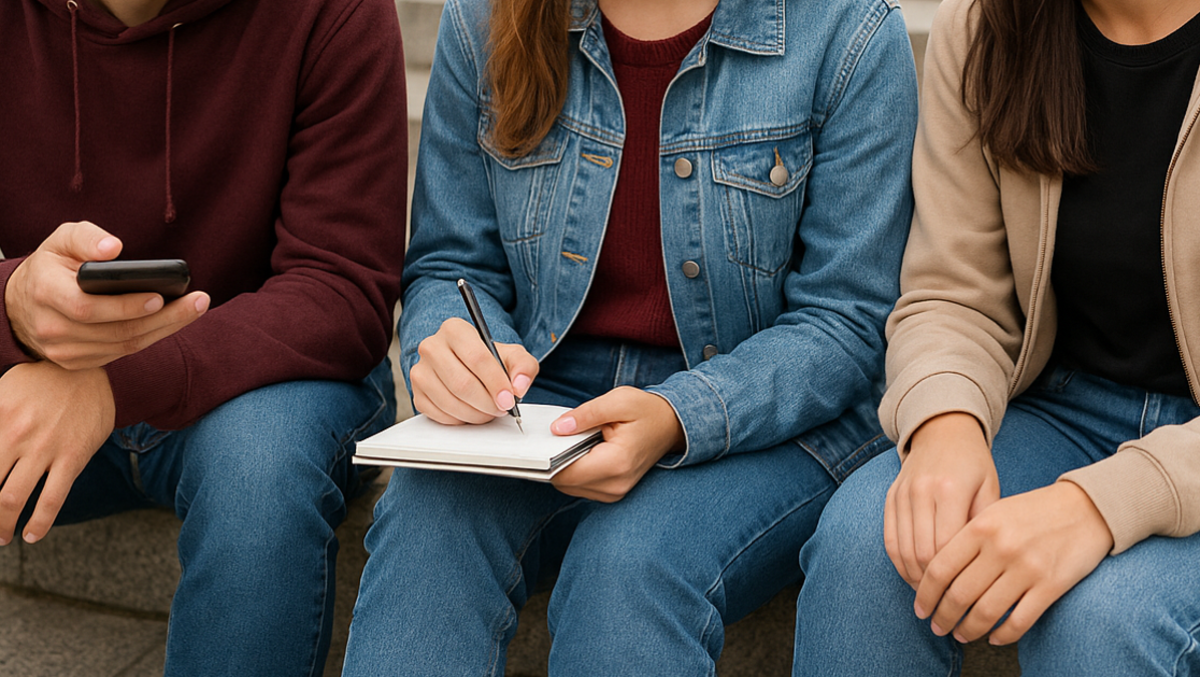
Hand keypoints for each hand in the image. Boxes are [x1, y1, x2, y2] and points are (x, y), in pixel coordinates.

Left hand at [0, 361, 115, 544]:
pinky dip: (39, 522)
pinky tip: (31, 535)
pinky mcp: (73, 457)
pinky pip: (53, 498)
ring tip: (1, 537)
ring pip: (13, 498)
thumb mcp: (2, 390)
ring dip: (2, 524)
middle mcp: (17, 437)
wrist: (89, 371)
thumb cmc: (39, 379)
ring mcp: (46, 449)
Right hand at [6, 221, 209, 368]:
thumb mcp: (61, 240)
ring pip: (124, 345)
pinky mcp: (76, 361)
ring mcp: (64, 350)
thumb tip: (114, 248)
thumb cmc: (52, 265)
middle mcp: (52, 327)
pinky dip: (150, 337)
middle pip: (116, 331)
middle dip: (163, 318)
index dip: (126, 305)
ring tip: (195, 308)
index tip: (161, 296)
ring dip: (164, 328)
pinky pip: (121, 353)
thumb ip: (86, 238)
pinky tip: (173, 321)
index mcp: (46, 293)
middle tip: (199, 301)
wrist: (22, 302)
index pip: (88, 308)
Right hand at [410, 317, 538, 424]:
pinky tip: (472, 412)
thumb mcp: (513, 356)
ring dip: (476, 414)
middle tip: (501, 408)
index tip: (508, 399)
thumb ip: (524, 367)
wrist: (468, 366)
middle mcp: (432, 347)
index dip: (495, 382)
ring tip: (489, 411)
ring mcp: (420, 371)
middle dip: (487, 403)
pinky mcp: (417, 393)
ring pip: (450, 402)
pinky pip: (440, 415)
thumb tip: (518, 386)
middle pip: (462, 383)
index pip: (476, 357)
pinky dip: (461, 419)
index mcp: (454, 329)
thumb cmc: (489, 359)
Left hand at [549, 387, 683, 501]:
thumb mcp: (617, 401)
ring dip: (565, 465)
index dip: (548, 458)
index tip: (541, 442)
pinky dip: (575, 470)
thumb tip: (557, 428)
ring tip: (578, 442)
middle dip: (556, 460)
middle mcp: (615, 485)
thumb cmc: (646, 411)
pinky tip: (584, 451)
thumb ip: (585, 415)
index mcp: (616, 463)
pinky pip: (580, 486)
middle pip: (564, 482)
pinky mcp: (612, 492)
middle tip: (562, 436)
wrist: (671, 425)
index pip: (566, 472)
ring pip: (569, 486)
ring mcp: (614, 492)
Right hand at [885, 413, 998, 586]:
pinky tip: (913, 576)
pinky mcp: (890, 498)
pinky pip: (889, 540)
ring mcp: (901, 495)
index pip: (947, 548)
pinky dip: (900, 563)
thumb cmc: (974, 464)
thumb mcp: (991, 490)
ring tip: (930, 596)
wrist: (942, 431)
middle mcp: (921, 492)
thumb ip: (983, 528)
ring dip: (914, 579)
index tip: (966, 598)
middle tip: (947, 606)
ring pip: (902, 550)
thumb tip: (981, 572)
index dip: (954, 578)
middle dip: (933, 586)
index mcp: (950, 490)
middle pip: (922, 553)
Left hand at [915, 481, 1113, 644]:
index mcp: (980, 526)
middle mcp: (1001, 548)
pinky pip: (1020, 620)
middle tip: (937, 627)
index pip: (940, 568)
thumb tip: (935, 574)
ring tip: (961, 635)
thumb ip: (966, 537)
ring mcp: (1027, 568)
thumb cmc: (1032, 511)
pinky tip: (994, 637)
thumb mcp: (993, 511)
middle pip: (959, 594)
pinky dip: (1003, 634)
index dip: (925, 594)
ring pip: (987, 612)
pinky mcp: (1051, 585)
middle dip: (943, 617)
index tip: (920, 608)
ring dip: (969, 629)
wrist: (1085, 508)